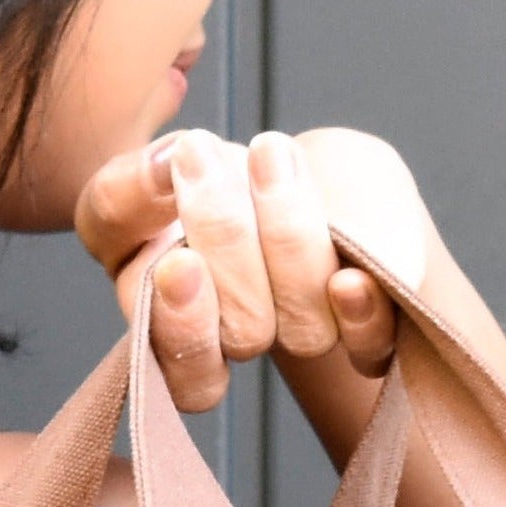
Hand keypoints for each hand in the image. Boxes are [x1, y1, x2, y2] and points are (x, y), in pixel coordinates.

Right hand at [68, 126, 438, 411]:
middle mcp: (238, 339)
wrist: (341, 182)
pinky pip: (369, 349)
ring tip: (269, 155)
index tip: (177, 259)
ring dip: (286, 240)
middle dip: (222, 235)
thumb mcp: (167, 167)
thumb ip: (135, 185)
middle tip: (201, 153)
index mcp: (167, 316)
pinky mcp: (367, 333)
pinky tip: (352, 280)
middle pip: (232, 330)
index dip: (172, 318)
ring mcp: (301, 336)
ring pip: (297, 328)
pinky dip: (360, 314)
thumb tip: (160, 170)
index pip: (157, 353)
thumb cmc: (241, 176)